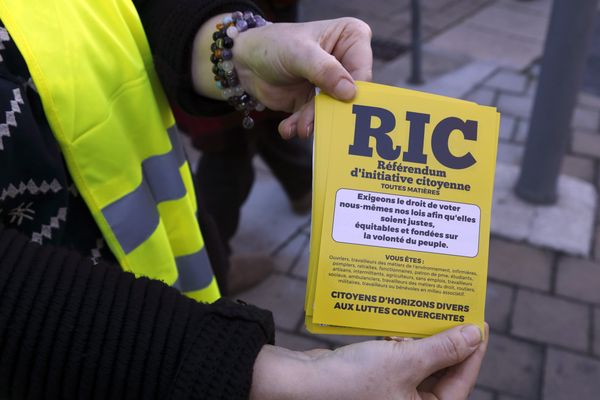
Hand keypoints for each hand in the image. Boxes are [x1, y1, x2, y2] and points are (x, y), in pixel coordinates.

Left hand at [192, 17, 371, 138]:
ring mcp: (332, 86)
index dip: (355, 90)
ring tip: (297, 127)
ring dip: (313, 122)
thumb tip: (350, 92)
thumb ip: (325, 70)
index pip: (363, 69)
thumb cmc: (274, 44)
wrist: (245, 62)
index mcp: (351, 38)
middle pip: (350, 95)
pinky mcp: (317, 103)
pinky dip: (301, 126)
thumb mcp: (299, 52)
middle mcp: (346, 63)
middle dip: (331, 112)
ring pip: (332, 111)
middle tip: (316, 123)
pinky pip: (315, 120)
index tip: (342, 103)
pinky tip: (288, 128)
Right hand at [250, 324, 488, 399]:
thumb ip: (442, 349)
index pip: (462, 380)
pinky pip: (402, 357)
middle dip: (449, 341)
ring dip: (426, 337)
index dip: (473, 349)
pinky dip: (405, 340)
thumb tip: (474, 334)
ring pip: (422, 361)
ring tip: (433, 310)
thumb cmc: (353, 380)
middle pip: (443, 370)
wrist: (305, 381)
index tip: (479, 322)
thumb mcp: (404, 361)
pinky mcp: (379, 377)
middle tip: (457, 311)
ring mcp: (395, 391)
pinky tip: (405, 320)